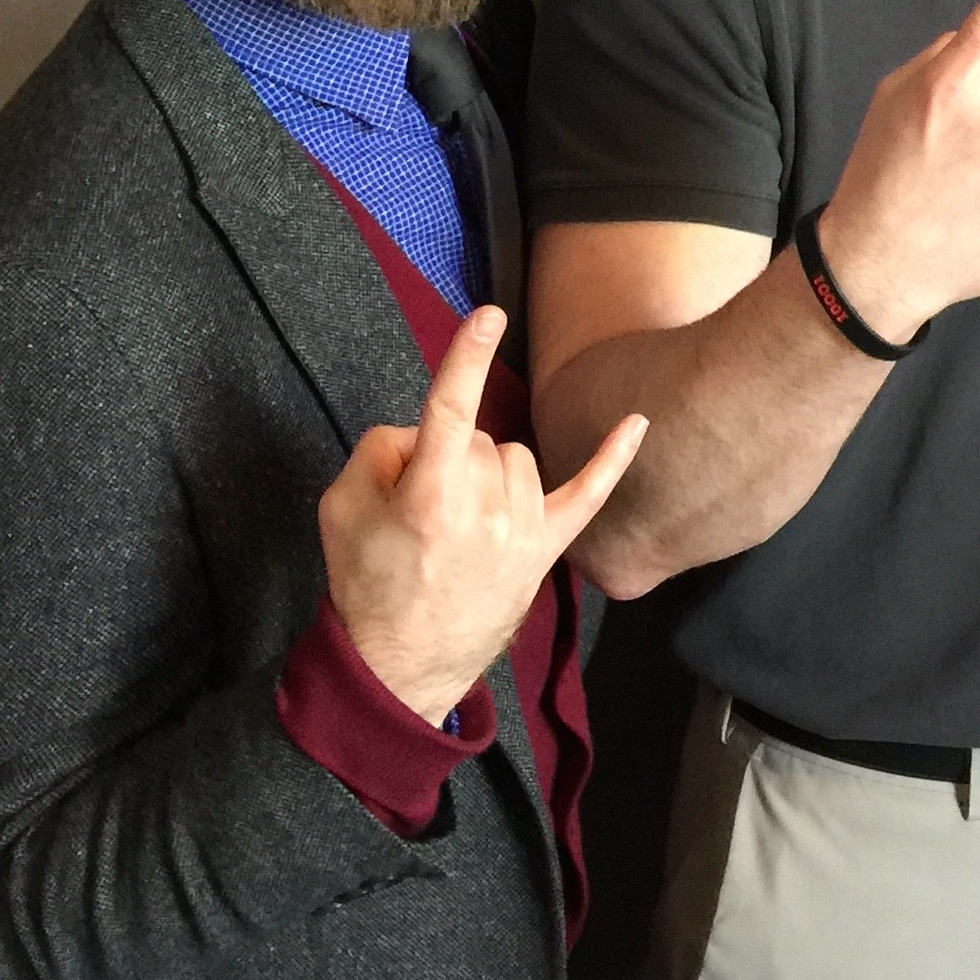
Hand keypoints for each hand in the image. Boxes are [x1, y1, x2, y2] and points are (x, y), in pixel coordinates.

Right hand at [321, 307, 646, 722]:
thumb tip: (421, 432)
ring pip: (516, 457)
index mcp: (429, 495)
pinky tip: (637, 421)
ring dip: (489, 471)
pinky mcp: (546, 549)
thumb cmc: (367, 584)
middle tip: (419, 507)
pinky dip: (612, 457)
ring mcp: (523, 529)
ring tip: (458, 519)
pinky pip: (587, 492)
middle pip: (480, 437)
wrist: (400, 665)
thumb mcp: (341, 508)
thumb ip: (379, 451)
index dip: (468, 358)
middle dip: (449, 456)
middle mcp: (484, 508)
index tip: (488, 315)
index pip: (451, 408)